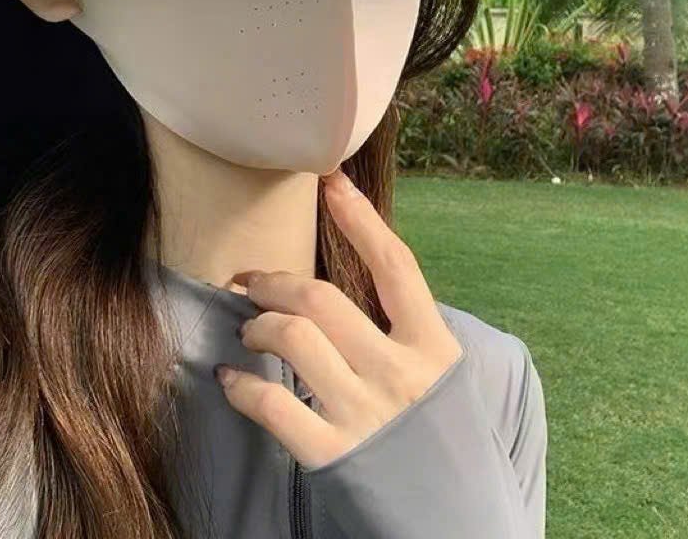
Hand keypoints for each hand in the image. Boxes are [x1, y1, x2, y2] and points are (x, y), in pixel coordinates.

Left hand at [215, 168, 464, 469]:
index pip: (394, 265)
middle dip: (276, 281)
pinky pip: (271, 404)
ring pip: (293, 339)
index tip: (330, 183)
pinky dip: (241, 385)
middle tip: (252, 281)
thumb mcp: (445, 381)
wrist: (458, 524)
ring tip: (248, 327)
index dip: (360, 219)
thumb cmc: (446, 444)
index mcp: (434, 347)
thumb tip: (357, 290)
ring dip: (258, 323)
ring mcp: (365, 414)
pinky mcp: (333, 456)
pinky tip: (229, 378)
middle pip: (323, 300)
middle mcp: (399, 373)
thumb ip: (409, 336)